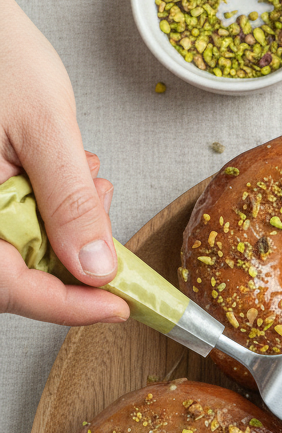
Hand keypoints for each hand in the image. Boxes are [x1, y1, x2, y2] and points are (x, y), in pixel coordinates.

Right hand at [0, 0, 128, 324]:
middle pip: (15, 279)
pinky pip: (13, 227)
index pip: (12, 287)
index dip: (69, 306)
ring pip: (18, 256)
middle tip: (107, 231)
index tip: (118, 305)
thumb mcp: (44, 125)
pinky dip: (51, 215)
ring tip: (88, 185)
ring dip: (65, 238)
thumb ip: (69, 201)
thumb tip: (96, 266)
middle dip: (72, 266)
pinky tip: (68, 179)